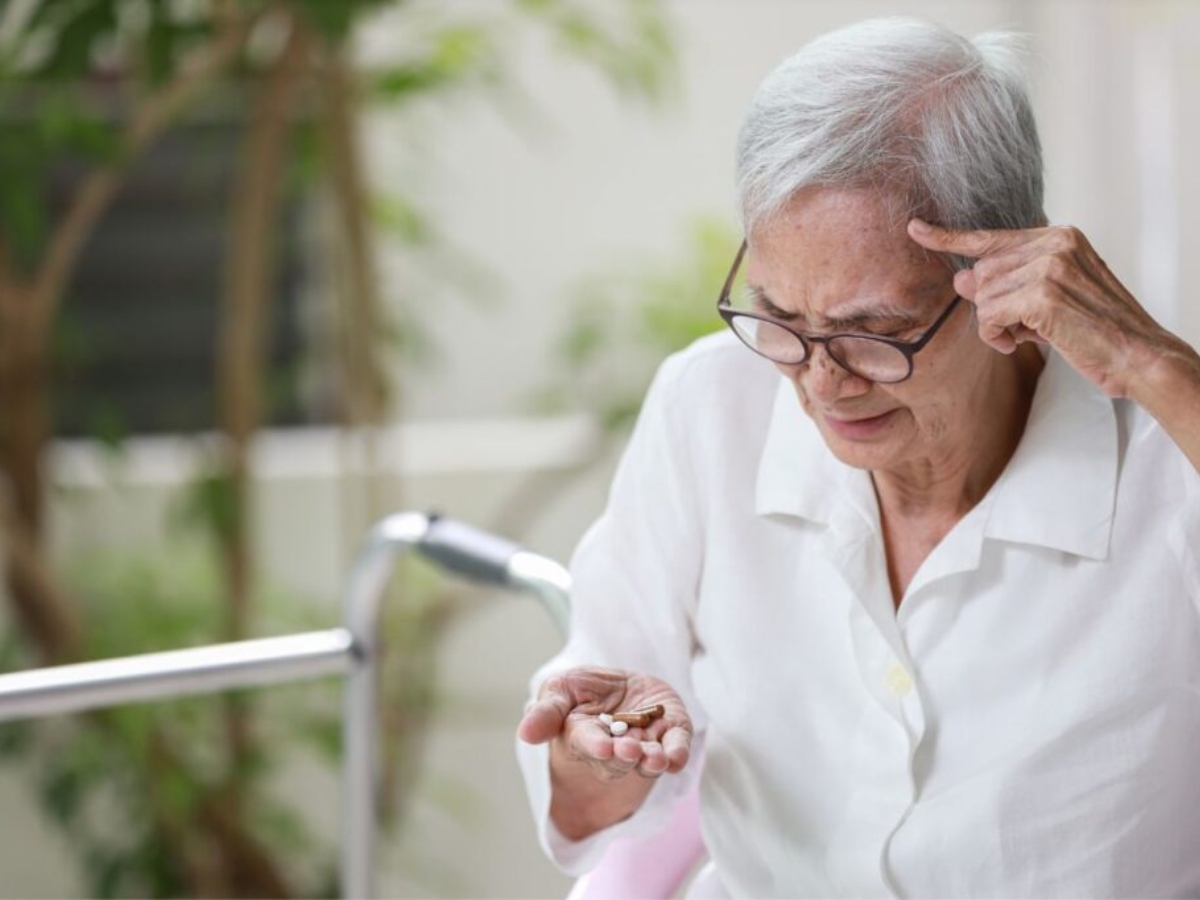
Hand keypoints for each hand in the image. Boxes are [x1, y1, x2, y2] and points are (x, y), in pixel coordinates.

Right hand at [518, 666, 692, 778]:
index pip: (588, 744)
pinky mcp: (670, 733)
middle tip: (629, 749)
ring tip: (656, 758)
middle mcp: (615, 747)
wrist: (622, 685)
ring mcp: (645, 743)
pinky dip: (678, 753)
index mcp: (584, 736)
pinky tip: (677, 758)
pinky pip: (676, 747)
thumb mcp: (560, 690)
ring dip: (652, 760)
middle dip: (624, 755)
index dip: (595, 746)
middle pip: (618, 759)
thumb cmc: (585, 690)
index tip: (602, 745)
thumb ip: (547, 711)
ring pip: (648, 760)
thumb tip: (525, 733)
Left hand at [907, 219, 1187, 399]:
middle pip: (982, 273)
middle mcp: (1054, 243)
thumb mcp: (1049, 301)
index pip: (991, 236)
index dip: (948, 237)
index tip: (915, 229)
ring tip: (1028, 335)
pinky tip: (1019, 343)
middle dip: (991, 306)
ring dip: (996, 326)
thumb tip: (960, 278)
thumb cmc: (1096, 331)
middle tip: (1022, 327)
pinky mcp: (1042, 294)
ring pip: (982, 297)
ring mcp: (1048, 266)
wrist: (1137, 355)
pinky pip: (989, 316)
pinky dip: (996, 336)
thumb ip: (1008, 284)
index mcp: (1059, 237)